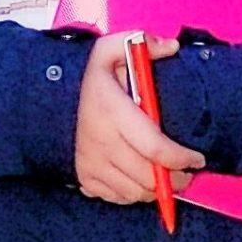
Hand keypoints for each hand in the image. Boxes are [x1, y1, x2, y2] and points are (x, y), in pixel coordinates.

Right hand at [74, 32, 203, 205]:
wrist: (44, 101)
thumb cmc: (87, 78)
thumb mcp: (110, 50)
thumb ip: (142, 43)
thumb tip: (172, 46)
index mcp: (112, 113)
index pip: (155, 148)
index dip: (181, 158)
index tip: (197, 158)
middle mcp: (101, 143)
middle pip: (148, 177)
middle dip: (176, 179)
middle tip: (187, 173)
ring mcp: (91, 164)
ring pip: (134, 192)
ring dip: (156, 190)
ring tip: (167, 178)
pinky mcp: (84, 178)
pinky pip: (116, 197)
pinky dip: (133, 194)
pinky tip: (140, 180)